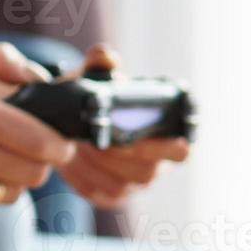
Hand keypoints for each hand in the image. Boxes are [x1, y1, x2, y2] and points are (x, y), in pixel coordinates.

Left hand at [58, 45, 191, 207]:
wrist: (71, 120)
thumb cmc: (95, 98)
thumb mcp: (96, 78)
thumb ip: (101, 65)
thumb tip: (103, 56)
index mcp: (165, 134)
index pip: (181, 150)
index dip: (167, 147)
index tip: (143, 137)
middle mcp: (155, 162)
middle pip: (148, 172)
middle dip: (119, 156)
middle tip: (96, 141)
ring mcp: (133, 182)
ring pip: (122, 185)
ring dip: (96, 167)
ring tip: (77, 147)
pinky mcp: (110, 195)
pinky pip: (99, 194)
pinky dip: (81, 179)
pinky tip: (68, 162)